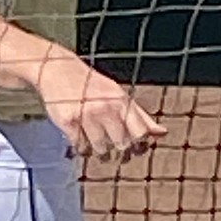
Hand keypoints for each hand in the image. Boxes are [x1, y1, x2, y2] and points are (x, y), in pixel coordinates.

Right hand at [37, 60, 165, 160]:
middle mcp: (105, 108)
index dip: (139, 146)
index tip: (133, 148)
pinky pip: (80, 146)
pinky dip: (81, 147)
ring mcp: (86, 115)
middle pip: (121, 145)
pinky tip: (80, 136)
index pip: (140, 133)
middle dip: (118, 150)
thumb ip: (141, 116)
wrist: (58, 70)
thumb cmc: (93, 86)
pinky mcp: (68, 122)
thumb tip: (162, 133)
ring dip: (98, 150)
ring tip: (94, 139)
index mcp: (121, 101)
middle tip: (113, 147)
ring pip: (100, 149)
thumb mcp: (119, 95)